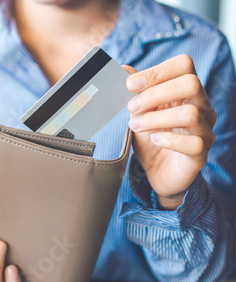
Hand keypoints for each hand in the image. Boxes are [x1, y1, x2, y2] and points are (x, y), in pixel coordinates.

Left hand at [123, 55, 215, 209]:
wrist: (157, 171)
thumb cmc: (151, 137)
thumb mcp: (138, 112)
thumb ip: (134, 91)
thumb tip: (122, 68)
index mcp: (186, 92)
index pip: (184, 65)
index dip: (156, 71)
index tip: (130, 85)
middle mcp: (202, 107)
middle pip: (191, 84)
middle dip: (155, 94)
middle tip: (132, 107)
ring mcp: (204, 130)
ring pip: (190, 114)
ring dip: (155, 119)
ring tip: (135, 126)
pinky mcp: (201, 154)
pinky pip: (193, 144)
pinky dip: (169, 140)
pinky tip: (154, 140)